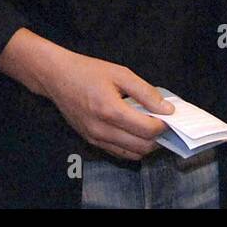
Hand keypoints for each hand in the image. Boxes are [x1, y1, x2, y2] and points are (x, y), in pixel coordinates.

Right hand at [36, 46, 173, 160]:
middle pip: (142, 146)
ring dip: (146, 145)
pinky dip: (132, 147)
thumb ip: (146, 92)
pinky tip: (135, 132)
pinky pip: (119, 153)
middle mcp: (102, 130)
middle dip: (158, 137)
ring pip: (132, 154)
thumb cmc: (88, 72)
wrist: (57, 78)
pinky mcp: (91, 142)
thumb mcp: (121, 74)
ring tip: (150, 127)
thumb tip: (167, 109)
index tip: (169, 115)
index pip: (148, 129)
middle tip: (163, 123)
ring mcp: (95, 139)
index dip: (164, 124)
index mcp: (110, 110)